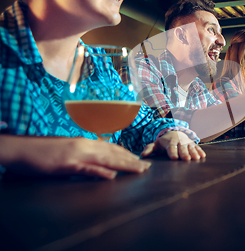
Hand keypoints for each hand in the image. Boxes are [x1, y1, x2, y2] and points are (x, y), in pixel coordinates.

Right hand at [0, 136, 150, 178]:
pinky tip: (111, 176)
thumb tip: (100, 166)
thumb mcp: (68, 152)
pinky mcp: (66, 164)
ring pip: (106, 159)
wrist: (21, 149)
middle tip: (147, 168)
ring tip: (139, 170)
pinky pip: (86, 168)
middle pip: (113, 153)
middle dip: (132, 161)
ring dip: (124, 165)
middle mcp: (84, 146)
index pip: (111, 148)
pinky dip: (99, 172)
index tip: (140, 161)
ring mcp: (76, 155)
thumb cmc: (43, 152)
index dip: (127, 155)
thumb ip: (84, 158)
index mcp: (84, 143)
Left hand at [141, 131, 205, 160]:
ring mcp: (187, 142)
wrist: (174, 133)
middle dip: (184, 153)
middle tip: (186, 159)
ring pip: (190, 147)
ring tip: (196, 158)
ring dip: (193, 153)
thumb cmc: (163, 142)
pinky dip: (200, 151)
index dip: (172, 152)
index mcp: (169, 142)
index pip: (171, 147)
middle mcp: (179, 141)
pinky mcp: (192, 144)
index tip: (174, 158)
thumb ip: (149, 149)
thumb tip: (142, 155)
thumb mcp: (155, 144)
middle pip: (182, 147)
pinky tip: (202, 156)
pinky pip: (197, 147)